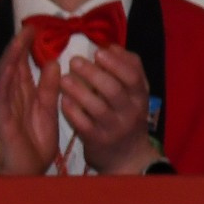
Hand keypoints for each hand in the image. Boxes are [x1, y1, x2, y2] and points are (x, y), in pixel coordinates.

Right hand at [0, 29, 58, 175]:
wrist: (27, 170)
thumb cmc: (35, 145)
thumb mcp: (48, 111)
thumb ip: (49, 88)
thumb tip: (53, 63)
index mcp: (23, 96)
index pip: (23, 67)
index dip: (27, 48)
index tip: (35, 30)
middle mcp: (12, 98)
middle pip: (13, 67)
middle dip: (19, 46)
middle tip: (28, 26)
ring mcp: (5, 106)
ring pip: (7, 76)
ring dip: (12, 56)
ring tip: (20, 38)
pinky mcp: (3, 118)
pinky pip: (4, 94)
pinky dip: (7, 78)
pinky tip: (11, 64)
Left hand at [60, 45, 158, 173]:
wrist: (127, 157)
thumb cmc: (126, 116)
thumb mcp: (134, 94)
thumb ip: (126, 69)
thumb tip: (112, 46)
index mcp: (140, 96)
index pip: (133, 76)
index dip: (116, 63)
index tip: (98, 51)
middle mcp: (130, 112)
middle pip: (114, 90)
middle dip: (93, 73)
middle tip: (74, 61)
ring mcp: (113, 127)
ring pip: (97, 107)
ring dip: (78, 90)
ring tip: (64, 79)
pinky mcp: (97, 140)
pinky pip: (83, 124)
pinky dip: (72, 111)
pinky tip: (62, 100)